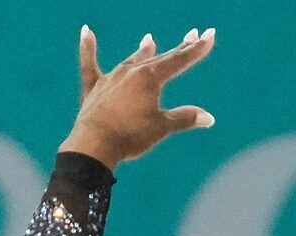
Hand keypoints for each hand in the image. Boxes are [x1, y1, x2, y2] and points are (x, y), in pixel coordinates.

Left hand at [62, 26, 215, 168]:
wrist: (95, 145)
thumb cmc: (131, 136)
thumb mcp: (161, 127)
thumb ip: (184, 118)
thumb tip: (208, 118)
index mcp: (150, 79)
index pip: (179, 61)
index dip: (196, 49)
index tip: (210, 34)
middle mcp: (131, 72)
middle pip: (159, 57)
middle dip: (178, 48)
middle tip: (192, 34)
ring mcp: (111, 78)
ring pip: (131, 60)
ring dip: (143, 51)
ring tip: (150, 40)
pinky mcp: (94, 88)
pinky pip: (90, 63)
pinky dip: (88, 47)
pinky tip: (86, 31)